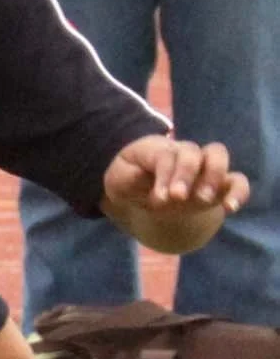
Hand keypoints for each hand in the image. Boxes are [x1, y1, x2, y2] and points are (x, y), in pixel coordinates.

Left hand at [103, 135, 247, 219]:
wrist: (144, 194)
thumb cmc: (131, 182)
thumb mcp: (120, 181)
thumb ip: (129, 179)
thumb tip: (139, 176)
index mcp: (159, 150)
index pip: (165, 156)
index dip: (164, 176)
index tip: (158, 199)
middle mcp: (183, 154)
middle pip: (192, 151)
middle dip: (186, 173)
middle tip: (178, 198)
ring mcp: (203, 168)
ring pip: (217, 157)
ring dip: (214, 177)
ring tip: (204, 200)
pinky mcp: (218, 186)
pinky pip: (236, 182)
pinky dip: (238, 192)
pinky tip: (230, 208)